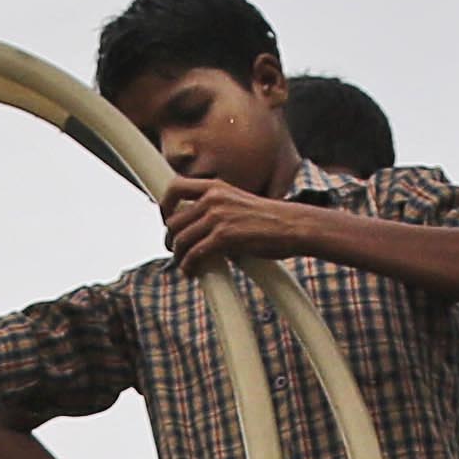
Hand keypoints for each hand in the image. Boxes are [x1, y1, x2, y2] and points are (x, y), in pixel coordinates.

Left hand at [155, 178, 315, 268]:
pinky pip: (194, 253)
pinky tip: (192, 272)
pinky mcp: (224, 236)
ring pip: (181, 239)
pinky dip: (188, 265)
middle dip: (172, 238)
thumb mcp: (239, 203)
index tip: (167, 220)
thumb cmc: (272, 219)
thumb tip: (199, 229)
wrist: (294, 226)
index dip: (164, 206)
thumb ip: (218, 210)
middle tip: (176, 250)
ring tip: (184, 264)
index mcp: (216, 187)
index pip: (175, 187)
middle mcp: (213, 198)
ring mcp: (218, 216)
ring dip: (178, 255)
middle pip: (174, 219)